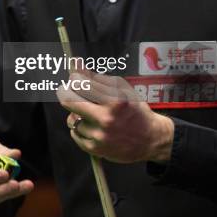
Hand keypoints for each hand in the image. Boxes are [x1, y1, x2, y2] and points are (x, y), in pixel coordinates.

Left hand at [57, 69, 173, 163]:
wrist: (151, 140)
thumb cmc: (136, 111)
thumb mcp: (123, 89)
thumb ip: (98, 79)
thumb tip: (77, 66)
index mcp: (115, 100)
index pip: (81, 85)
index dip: (74, 79)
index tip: (74, 78)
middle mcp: (106, 119)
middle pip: (69, 101)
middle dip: (65, 92)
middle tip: (66, 91)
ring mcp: (100, 136)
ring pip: (71, 119)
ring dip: (76, 114)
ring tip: (87, 113)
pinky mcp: (95, 149)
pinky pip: (75, 134)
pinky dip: (79, 128)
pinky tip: (89, 125)